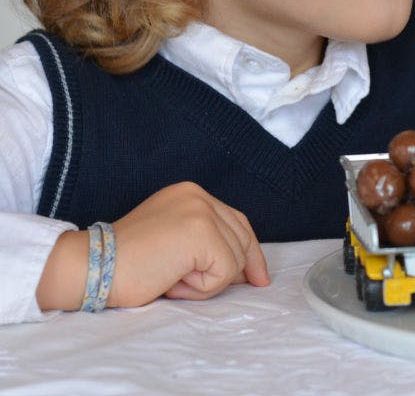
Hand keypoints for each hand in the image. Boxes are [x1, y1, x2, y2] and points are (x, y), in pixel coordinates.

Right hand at [108, 181, 269, 305]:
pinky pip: (225, 272)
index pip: (236, 221)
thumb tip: (247, 270)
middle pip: (242, 236)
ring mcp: (201, 211)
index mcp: (191, 193)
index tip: (257, 275)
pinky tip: (173, 282)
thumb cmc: (127, 264)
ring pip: (235, 259)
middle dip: (243, 267)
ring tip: (172, 280)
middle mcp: (199, 195)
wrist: (90, 267)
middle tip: (247, 286)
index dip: (249, 251)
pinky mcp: (201, 232)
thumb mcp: (174, 242)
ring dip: (208, 281)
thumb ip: (206, 244)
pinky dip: (202, 288)